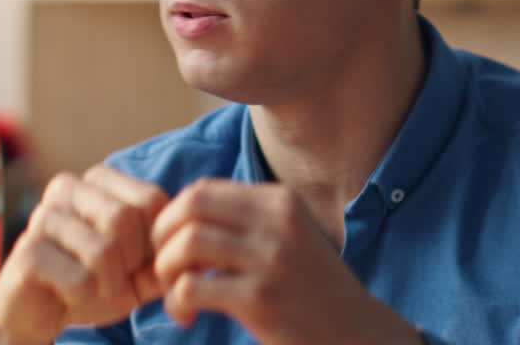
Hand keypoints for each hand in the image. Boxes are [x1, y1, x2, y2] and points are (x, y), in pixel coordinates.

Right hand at [0, 165, 168, 344]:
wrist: (36, 312)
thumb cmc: (91, 282)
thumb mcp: (137, 270)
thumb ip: (166, 257)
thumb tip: (204, 252)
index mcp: (97, 181)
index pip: (151, 199)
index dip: (156, 241)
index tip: (141, 262)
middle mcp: (68, 188)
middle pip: (127, 219)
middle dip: (132, 262)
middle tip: (117, 279)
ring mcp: (43, 216)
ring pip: (104, 250)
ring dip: (109, 284)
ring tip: (95, 288)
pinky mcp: (27, 250)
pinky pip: (80, 278)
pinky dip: (85, 297)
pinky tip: (69, 295)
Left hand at [150, 179, 420, 344]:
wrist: (357, 334)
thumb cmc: (313, 289)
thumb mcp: (291, 236)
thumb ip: (248, 219)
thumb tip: (184, 212)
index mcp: (279, 201)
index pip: (203, 190)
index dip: (173, 216)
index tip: (172, 247)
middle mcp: (276, 221)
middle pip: (190, 207)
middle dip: (162, 237)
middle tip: (164, 268)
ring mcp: (270, 259)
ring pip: (187, 243)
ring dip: (166, 270)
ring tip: (175, 294)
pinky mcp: (260, 299)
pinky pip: (192, 287)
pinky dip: (176, 302)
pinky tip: (187, 316)